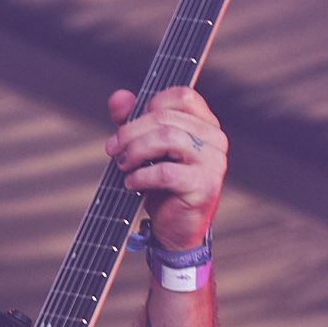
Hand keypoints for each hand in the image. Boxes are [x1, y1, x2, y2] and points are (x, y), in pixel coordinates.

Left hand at [106, 85, 226, 251]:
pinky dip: (141, 176)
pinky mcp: (204, 187)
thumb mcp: (146, 149)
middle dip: (131, 132)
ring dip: (136, 150)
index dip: (151, 105)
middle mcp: (215, 140)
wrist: (176, 230)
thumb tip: (118, 97)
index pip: (182, 95)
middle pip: (166, 118)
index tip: (131, 126)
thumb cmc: (164, 188)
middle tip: (113, 149)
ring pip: (167, 138)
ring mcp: (213, 163)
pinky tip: (131, 184)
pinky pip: (166, 172)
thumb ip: (133, 120)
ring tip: (122, 165)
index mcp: (206, 125)